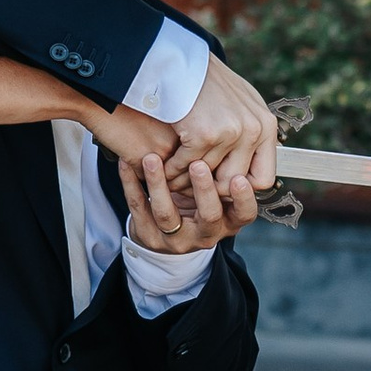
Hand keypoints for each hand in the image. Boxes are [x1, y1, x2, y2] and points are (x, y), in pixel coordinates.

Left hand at [119, 147, 258, 250]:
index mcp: (228, 221)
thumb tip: (232, 131)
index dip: (243, 199)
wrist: (166, 231)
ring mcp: (176, 239)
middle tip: (198, 164)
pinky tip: (126, 164)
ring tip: (152, 159)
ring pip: (166, 214)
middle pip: (209, 216)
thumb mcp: (218, 190)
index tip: (239, 178)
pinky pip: (137, 208)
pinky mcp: (148, 236)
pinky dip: (131, 184)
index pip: (244, 214)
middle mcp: (206, 233)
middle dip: (204, 190)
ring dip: (159, 185)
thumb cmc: (198, 200)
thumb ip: (226, 169)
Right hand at [149, 56, 276, 190]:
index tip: (220, 183)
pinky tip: (164, 166)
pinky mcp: (205, 134)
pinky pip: (186, 166)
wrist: (180, 61)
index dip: (239, 187)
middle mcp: (254, 130)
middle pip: (233, 184)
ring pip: (207, 176)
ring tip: (173, 178)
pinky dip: (171, 170)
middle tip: (192, 185)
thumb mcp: (241, 104)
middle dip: (210, 188)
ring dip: (186, 179)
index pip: (262, 179)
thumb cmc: (207, 82)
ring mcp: (231, 132)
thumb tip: (254, 168)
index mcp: (266, 126)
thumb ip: (251, 133)